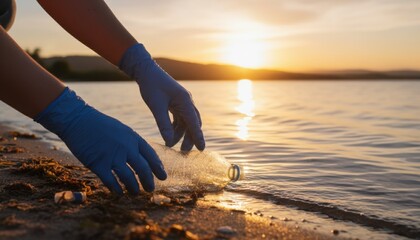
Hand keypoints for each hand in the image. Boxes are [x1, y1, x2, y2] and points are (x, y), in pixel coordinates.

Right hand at [35, 87, 166, 194]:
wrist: (78, 120)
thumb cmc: (100, 125)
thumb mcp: (122, 130)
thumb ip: (133, 143)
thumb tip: (142, 157)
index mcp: (133, 138)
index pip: (151, 156)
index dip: (158, 168)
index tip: (163, 177)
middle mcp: (126, 148)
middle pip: (143, 169)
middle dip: (149, 182)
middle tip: (151, 189)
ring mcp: (112, 156)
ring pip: (129, 178)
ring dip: (134, 188)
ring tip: (135, 193)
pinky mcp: (98, 164)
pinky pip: (111, 181)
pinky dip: (116, 189)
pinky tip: (119, 192)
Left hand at [119, 44, 204, 150]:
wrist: (145, 71)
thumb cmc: (151, 86)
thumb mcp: (156, 107)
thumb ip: (163, 125)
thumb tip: (169, 142)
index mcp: (185, 101)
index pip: (194, 123)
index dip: (198, 137)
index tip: (202, 149)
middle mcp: (186, 101)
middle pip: (192, 123)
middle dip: (189, 138)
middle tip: (184, 152)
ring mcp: (181, 102)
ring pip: (185, 122)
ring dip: (180, 133)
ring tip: (171, 145)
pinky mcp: (175, 102)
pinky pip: (179, 118)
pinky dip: (175, 127)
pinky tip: (169, 134)